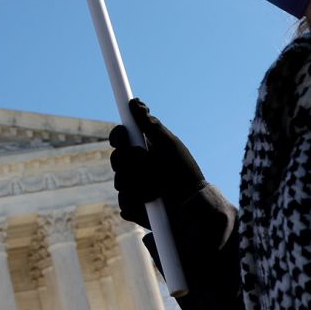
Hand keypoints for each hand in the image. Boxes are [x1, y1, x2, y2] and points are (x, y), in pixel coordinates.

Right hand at [109, 98, 205, 228]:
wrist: (194, 206)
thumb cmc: (184, 172)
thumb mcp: (169, 145)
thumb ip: (150, 125)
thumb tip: (135, 101)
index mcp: (142, 149)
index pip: (121, 139)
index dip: (118, 136)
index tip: (124, 137)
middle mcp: (135, 168)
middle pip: (116, 159)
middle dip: (130, 162)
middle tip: (146, 162)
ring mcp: (133, 188)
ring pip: (119, 181)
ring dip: (138, 183)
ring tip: (157, 187)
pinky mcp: (133, 208)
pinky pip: (124, 202)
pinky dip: (137, 202)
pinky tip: (151, 202)